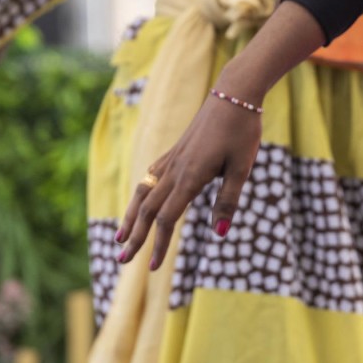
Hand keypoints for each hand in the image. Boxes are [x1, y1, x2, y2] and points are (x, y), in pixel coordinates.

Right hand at [115, 93, 263, 269]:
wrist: (234, 93)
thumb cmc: (242, 130)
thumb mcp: (242, 168)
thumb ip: (228, 201)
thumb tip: (219, 234)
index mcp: (190, 177)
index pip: (166, 218)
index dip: (159, 245)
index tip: (153, 269)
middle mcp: (175, 169)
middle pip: (147, 209)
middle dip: (134, 236)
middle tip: (121, 261)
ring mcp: (172, 158)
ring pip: (143, 192)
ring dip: (130, 216)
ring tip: (119, 237)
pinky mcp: (175, 151)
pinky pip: (150, 176)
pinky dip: (140, 195)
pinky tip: (138, 202)